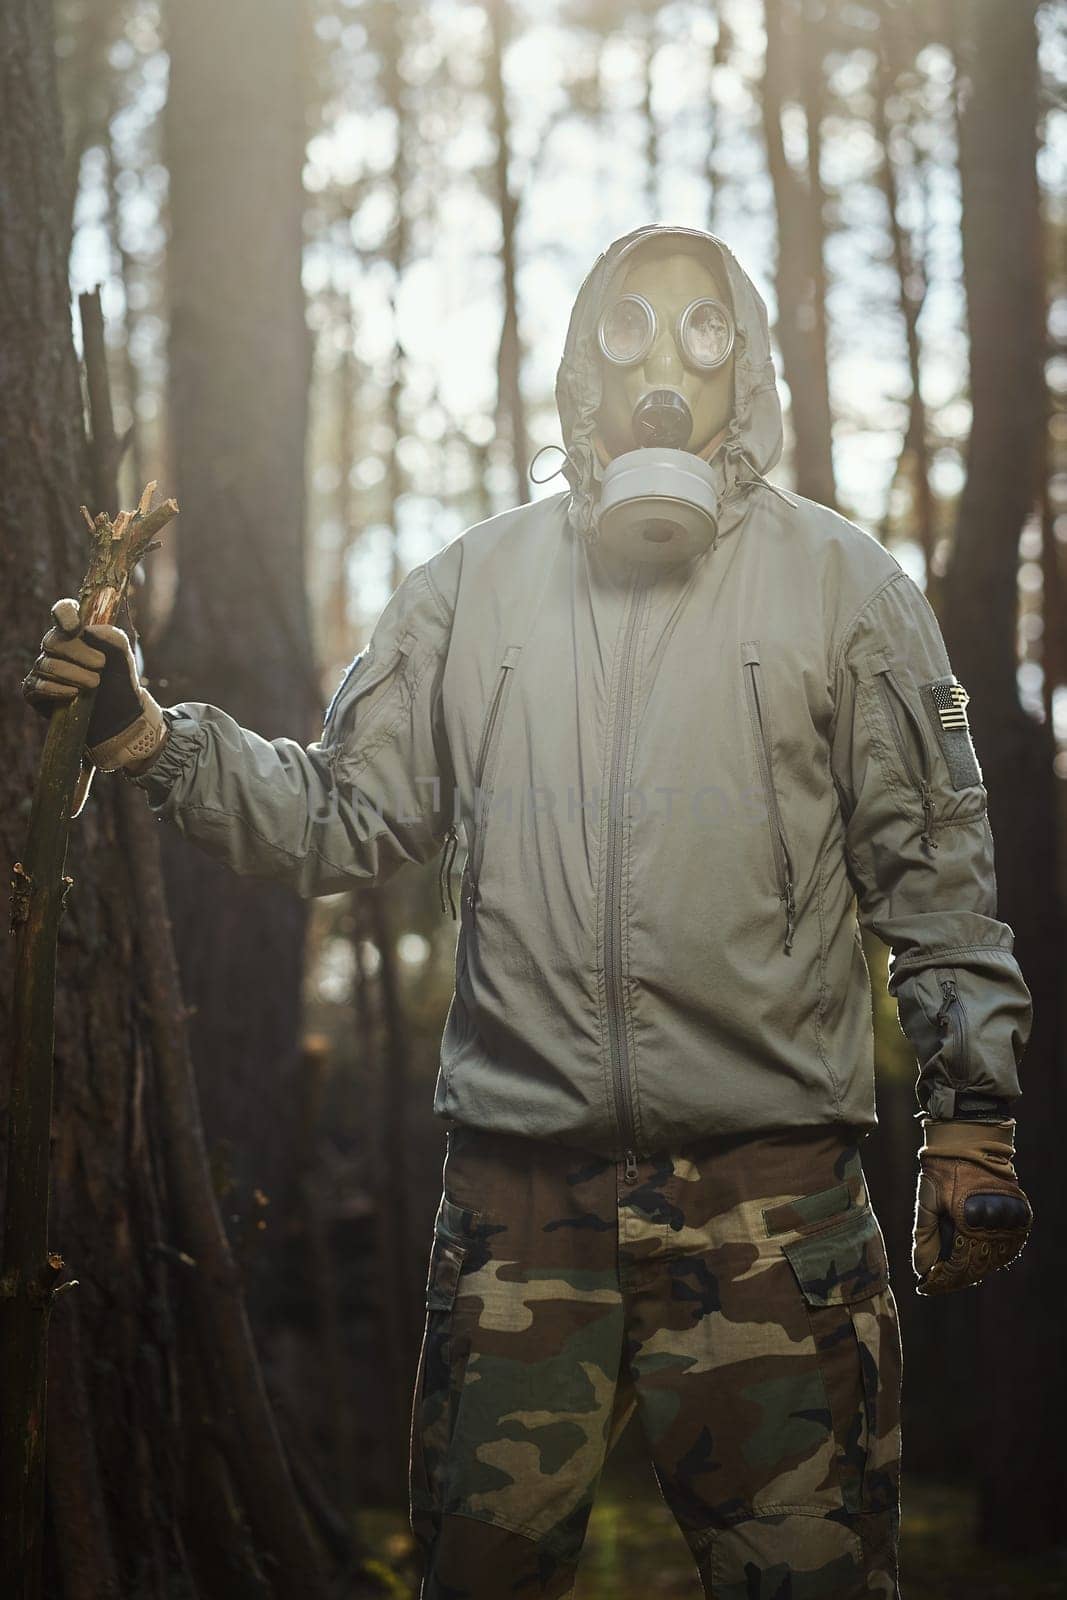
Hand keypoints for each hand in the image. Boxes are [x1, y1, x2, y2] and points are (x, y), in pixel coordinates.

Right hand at [22, 598, 167, 773]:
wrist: (119, 716)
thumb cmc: (120, 682)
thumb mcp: (126, 660)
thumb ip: (115, 639)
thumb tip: (89, 630)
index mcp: (78, 633)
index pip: (64, 611)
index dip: (65, 615)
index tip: (76, 627)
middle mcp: (57, 648)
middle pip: (53, 640)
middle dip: (78, 652)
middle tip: (101, 665)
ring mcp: (44, 669)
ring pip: (47, 664)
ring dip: (73, 674)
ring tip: (95, 684)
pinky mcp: (35, 691)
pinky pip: (37, 685)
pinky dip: (57, 689)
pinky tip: (74, 694)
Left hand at [912, 1118, 1031, 1294]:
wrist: (971, 1140)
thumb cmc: (944, 1167)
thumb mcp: (927, 1199)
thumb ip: (925, 1236)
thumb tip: (921, 1269)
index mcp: (969, 1221)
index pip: (957, 1266)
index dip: (940, 1280)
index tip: (926, 1286)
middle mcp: (994, 1225)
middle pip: (975, 1268)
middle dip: (955, 1278)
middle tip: (938, 1282)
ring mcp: (1010, 1222)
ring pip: (993, 1262)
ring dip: (974, 1270)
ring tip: (955, 1274)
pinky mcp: (1020, 1216)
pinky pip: (1009, 1249)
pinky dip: (993, 1258)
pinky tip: (978, 1260)